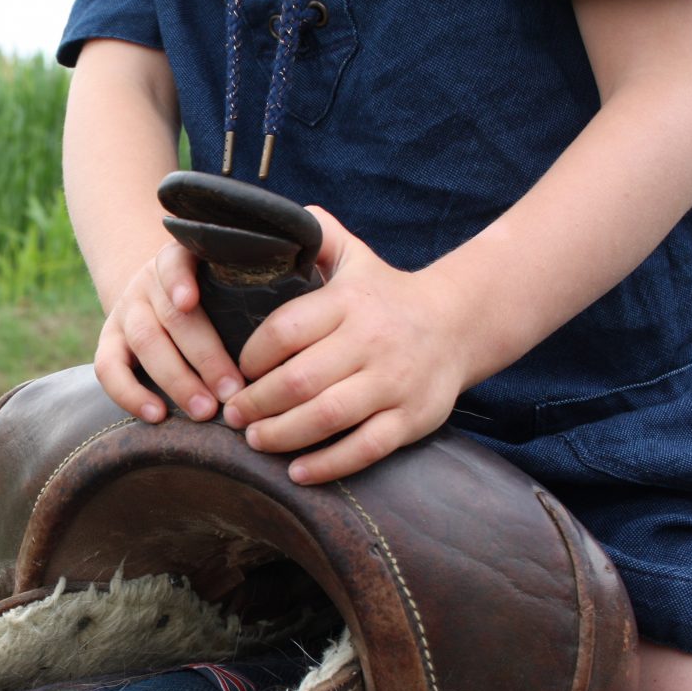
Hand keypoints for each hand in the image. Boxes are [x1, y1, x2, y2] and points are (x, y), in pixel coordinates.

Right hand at [94, 243, 246, 422]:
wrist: (163, 298)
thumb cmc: (218, 295)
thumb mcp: (230, 280)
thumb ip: (255, 287)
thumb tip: (296, 312)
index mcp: (182, 260)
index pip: (174, 261)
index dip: (178, 280)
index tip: (188, 302)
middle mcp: (149, 283)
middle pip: (171, 316)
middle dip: (204, 357)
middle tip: (232, 391)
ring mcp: (126, 311)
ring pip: (145, 342)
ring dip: (177, 380)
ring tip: (205, 411)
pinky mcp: (109, 341)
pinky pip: (107, 368)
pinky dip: (129, 394)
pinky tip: (156, 415)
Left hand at [221, 207, 475, 484]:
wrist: (460, 323)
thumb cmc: (386, 295)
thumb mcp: (354, 257)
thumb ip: (316, 236)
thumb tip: (267, 219)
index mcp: (350, 303)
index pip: (285, 330)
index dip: (251, 356)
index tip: (236, 371)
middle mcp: (372, 341)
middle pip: (299, 379)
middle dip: (256, 403)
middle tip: (231, 415)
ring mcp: (394, 382)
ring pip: (327, 416)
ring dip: (281, 435)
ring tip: (254, 439)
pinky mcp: (413, 418)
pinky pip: (365, 448)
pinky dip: (327, 464)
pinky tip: (296, 472)